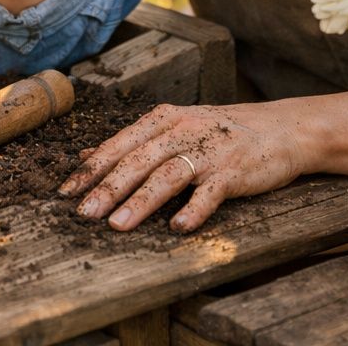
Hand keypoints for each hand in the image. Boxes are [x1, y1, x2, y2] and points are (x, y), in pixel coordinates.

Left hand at [56, 101, 316, 233]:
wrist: (282, 129)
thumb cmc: (220, 132)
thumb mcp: (175, 126)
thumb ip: (133, 142)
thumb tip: (86, 156)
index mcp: (164, 119)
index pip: (120, 144)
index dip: (92, 169)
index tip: (65, 192)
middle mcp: (183, 131)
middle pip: (138, 160)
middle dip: (108, 188)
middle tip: (84, 213)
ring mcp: (209, 151)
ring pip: (167, 176)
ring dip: (141, 202)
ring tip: (118, 225)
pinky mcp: (234, 171)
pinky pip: (210, 192)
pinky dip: (194, 210)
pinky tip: (178, 227)